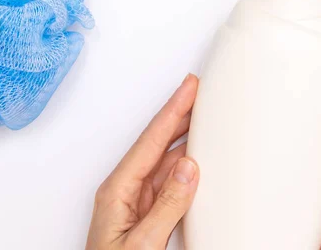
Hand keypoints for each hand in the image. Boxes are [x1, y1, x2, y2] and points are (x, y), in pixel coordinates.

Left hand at [86, 75, 199, 249]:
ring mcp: (136, 201)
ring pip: (164, 160)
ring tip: (203, 115)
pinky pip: (169, 181)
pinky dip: (185, 164)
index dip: (172, 111)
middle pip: (156, 143)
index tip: (188, 88)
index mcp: (117, 190)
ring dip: (183, 137)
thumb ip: (167, 206)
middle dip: (178, 114)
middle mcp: (125, 189)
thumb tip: (188, 168)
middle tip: (198, 90)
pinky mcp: (146, 213)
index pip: (150, 141)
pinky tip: (198, 156)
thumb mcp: (141, 244)